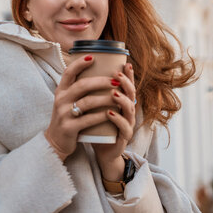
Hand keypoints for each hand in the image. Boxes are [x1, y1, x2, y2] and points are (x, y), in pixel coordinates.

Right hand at [44, 55, 117, 160]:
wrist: (55, 142)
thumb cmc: (67, 117)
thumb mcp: (67, 100)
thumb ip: (77, 87)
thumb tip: (96, 68)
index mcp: (61, 90)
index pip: (68, 72)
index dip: (80, 63)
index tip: (93, 57)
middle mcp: (61, 100)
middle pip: (82, 85)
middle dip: (101, 81)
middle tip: (116, 80)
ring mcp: (64, 114)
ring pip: (87, 102)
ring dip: (105, 98)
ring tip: (118, 96)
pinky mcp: (69, 128)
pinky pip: (88, 119)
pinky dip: (101, 115)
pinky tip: (112, 112)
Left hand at [93, 63, 136, 180]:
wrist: (101, 150)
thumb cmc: (98, 125)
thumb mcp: (96, 106)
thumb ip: (94, 91)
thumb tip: (81, 69)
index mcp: (122, 102)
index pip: (127, 85)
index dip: (129, 75)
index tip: (125, 63)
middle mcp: (128, 111)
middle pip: (131, 94)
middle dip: (126, 83)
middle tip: (117, 75)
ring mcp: (128, 123)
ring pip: (130, 109)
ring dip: (122, 100)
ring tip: (114, 93)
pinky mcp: (123, 137)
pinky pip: (124, 127)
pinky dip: (118, 119)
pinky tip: (110, 113)